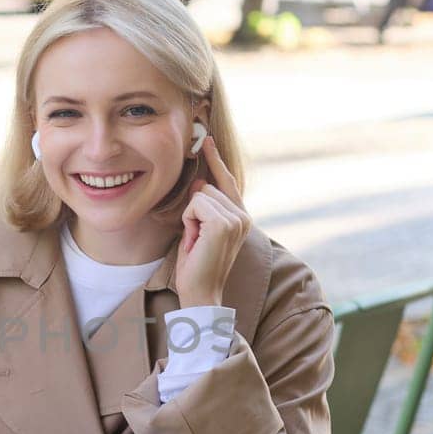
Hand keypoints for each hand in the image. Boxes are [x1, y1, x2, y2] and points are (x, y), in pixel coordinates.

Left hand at [175, 136, 250, 308]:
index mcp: (241, 217)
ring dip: (190, 217)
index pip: (227, 181)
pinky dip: (189, 221)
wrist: (202, 292)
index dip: (216, 160)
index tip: (207, 140)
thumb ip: (202, 205)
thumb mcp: (198, 229)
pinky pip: (195, 203)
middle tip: (196, 238)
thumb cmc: (197, 266)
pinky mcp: (224, 223)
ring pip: (200, 194)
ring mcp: (236, 219)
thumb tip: (199, 180)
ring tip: (197, 240)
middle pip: (207, 186)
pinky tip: (196, 240)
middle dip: (193, 210)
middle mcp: (243, 216)